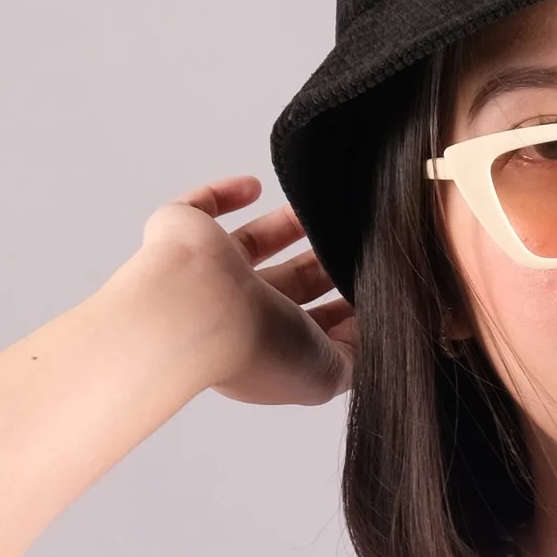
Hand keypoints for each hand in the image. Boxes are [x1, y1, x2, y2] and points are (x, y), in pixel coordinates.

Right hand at [132, 176, 354, 405]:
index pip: (310, 327)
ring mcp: (205, 272)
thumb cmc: (257, 346)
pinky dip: (223, 195)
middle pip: (287, 283)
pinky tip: (254, 185)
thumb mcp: (326, 372)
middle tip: (356, 242)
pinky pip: (200, 208)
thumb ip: (353, 358)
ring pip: (250, 244)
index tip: (374, 287)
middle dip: (320, 265)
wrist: (197, 310)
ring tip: (320, 208)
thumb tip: (371, 338)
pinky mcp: (181, 233)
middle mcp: (235, 312)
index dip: (340, 311)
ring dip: (284, 226)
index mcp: (266, 347)